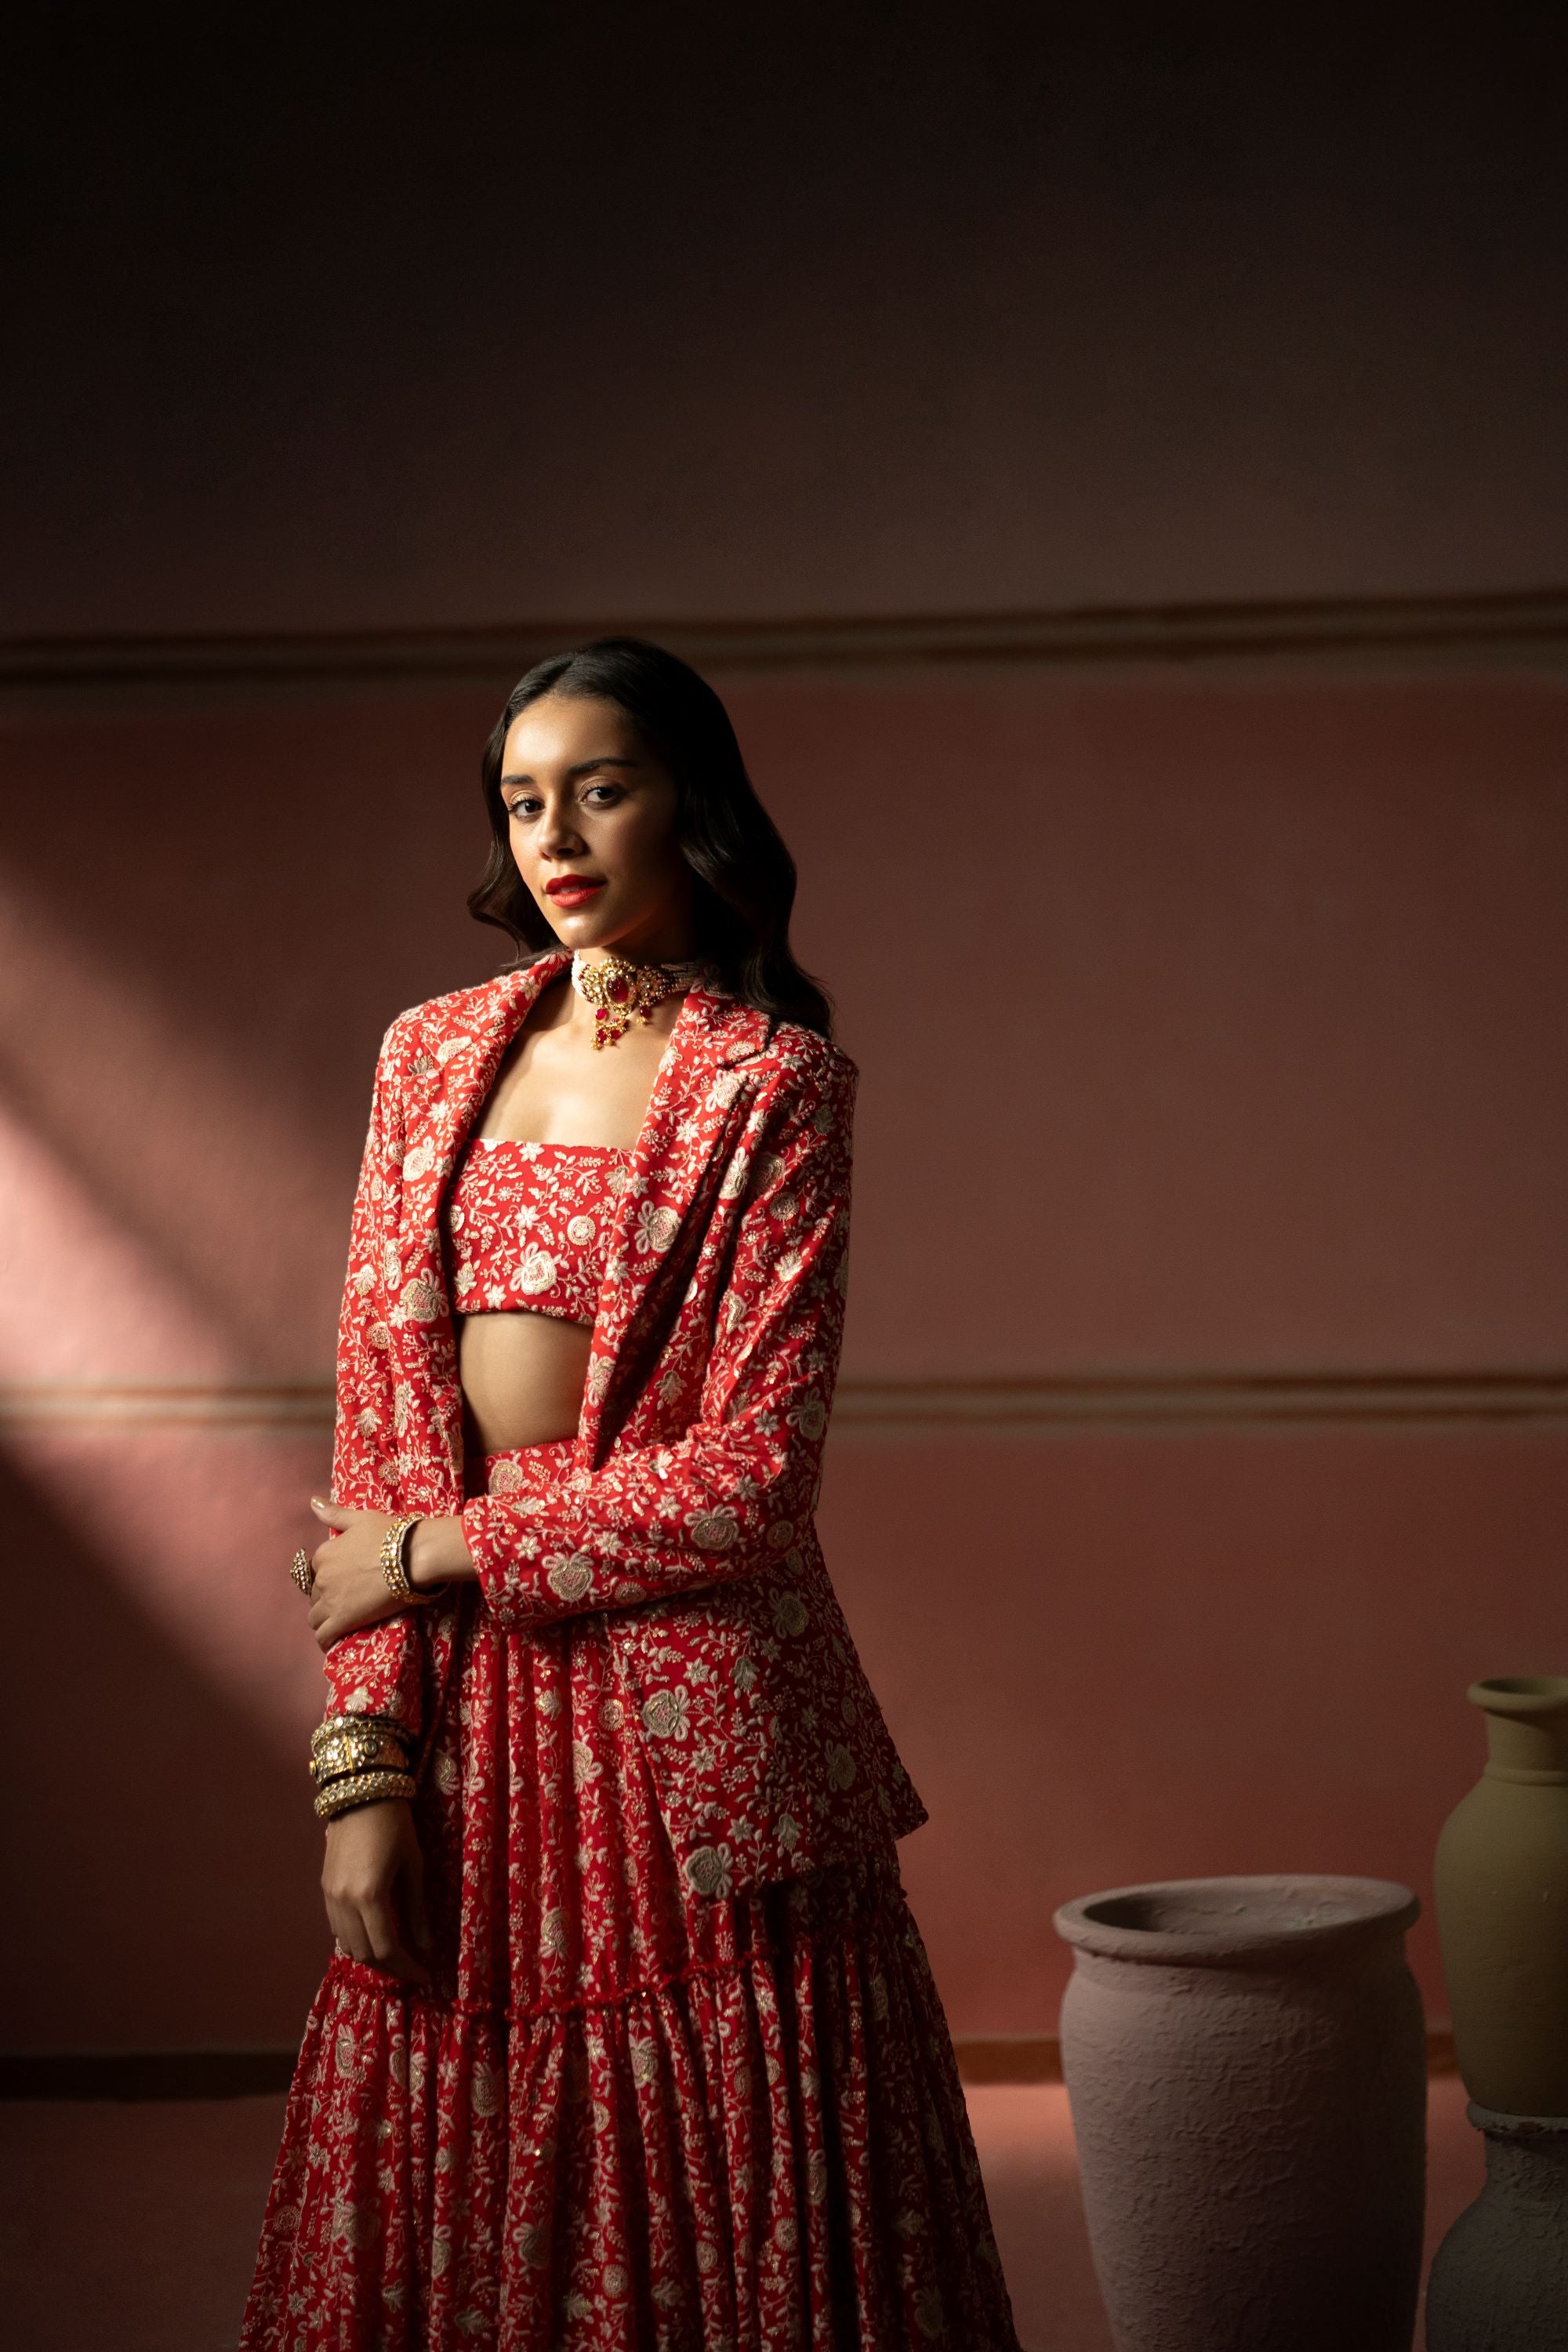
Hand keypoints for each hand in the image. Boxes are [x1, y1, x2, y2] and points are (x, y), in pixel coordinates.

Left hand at [304, 1498, 474, 1649]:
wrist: (412, 1556)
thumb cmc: (390, 1533)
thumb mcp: (361, 1518)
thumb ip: (335, 1514)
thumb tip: (312, 1501)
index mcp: (325, 1553)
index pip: (315, 1570)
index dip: (328, 1576)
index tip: (341, 1581)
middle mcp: (322, 1577)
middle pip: (314, 1595)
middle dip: (325, 1598)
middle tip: (345, 1601)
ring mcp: (331, 1600)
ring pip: (315, 1617)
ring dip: (323, 1619)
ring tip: (337, 1622)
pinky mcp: (343, 1620)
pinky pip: (323, 1636)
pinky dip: (324, 1640)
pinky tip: (330, 1642)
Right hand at [321, 1798, 430, 1983]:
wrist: (361, 1792)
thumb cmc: (395, 1825)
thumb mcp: (413, 1866)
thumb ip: (417, 1910)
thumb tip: (426, 1946)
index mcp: (369, 1896)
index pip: (387, 1948)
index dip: (407, 1967)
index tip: (426, 1975)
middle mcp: (343, 1902)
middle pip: (364, 1953)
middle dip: (390, 1968)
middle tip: (413, 1970)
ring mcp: (329, 1897)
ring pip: (347, 1945)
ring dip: (371, 1957)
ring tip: (396, 1957)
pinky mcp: (324, 1889)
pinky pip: (337, 1929)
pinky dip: (356, 1941)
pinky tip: (374, 1937)